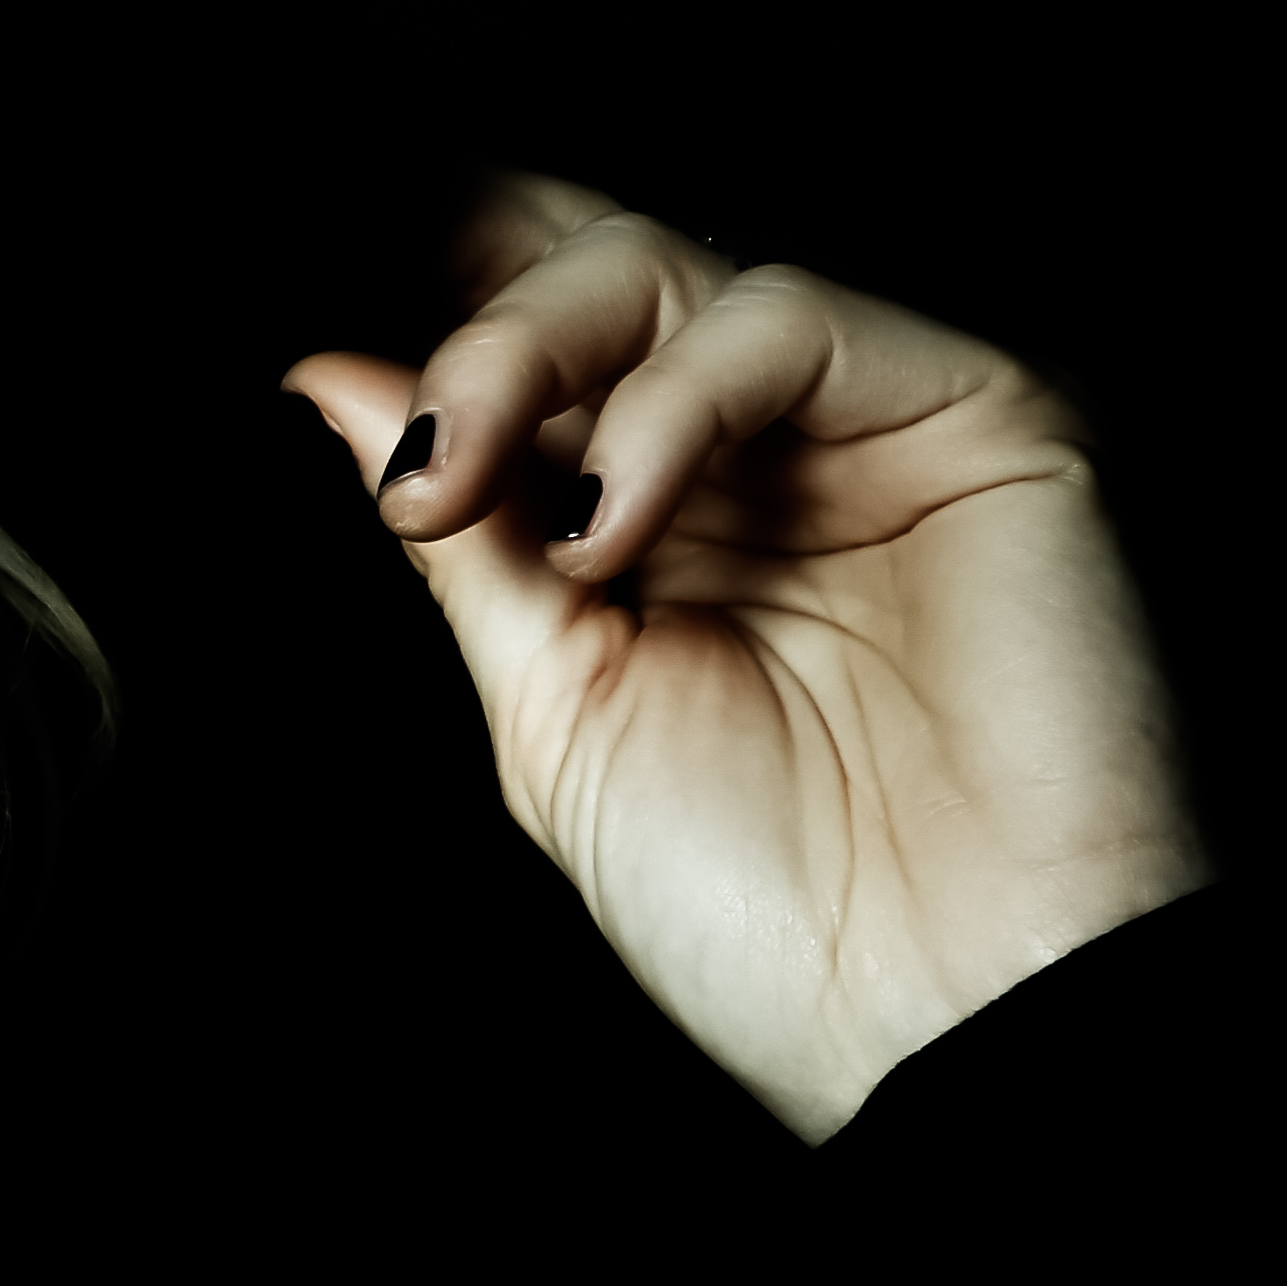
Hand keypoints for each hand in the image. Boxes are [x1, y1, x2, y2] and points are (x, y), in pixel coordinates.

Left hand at [284, 180, 1206, 1139]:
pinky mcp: (981, 414)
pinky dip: (665, 400)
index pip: (531, 348)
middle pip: (579, 272)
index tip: (305, 361)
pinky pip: (790, 320)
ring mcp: (863, 425)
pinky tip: (606, 527)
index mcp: (644, 516)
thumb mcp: (553, 709)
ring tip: (465, 494)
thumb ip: (462, 537)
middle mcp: (750, 453)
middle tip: (413, 465)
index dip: (426, 319)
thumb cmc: (766, 908)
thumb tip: (329, 377)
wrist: (944, 1019)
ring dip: (524, 351)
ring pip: (664, 265)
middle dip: (466, 339)